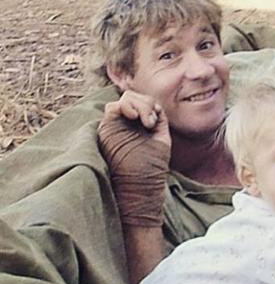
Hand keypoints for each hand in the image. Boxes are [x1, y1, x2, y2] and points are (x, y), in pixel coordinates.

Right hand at [98, 90, 170, 227]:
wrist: (139, 186)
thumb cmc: (151, 169)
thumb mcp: (159, 138)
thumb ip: (156, 119)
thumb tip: (156, 104)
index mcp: (137, 125)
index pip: (141, 102)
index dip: (150, 105)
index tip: (155, 121)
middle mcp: (124, 123)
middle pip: (134, 97)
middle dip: (146, 104)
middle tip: (150, 123)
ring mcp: (115, 125)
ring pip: (125, 99)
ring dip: (140, 106)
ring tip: (146, 123)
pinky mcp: (107, 128)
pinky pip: (114, 106)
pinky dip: (128, 106)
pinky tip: (136, 118)